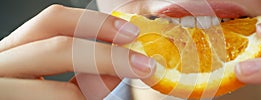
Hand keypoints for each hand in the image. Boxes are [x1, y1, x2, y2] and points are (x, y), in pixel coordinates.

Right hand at [0, 5, 154, 99]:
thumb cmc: (33, 96)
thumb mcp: (46, 79)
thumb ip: (75, 70)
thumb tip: (116, 66)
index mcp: (13, 51)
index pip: (52, 20)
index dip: (96, 23)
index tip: (129, 34)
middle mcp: (2, 68)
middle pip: (60, 49)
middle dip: (109, 56)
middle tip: (142, 65)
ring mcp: (5, 94)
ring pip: (67, 92)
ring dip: (99, 90)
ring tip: (111, 88)